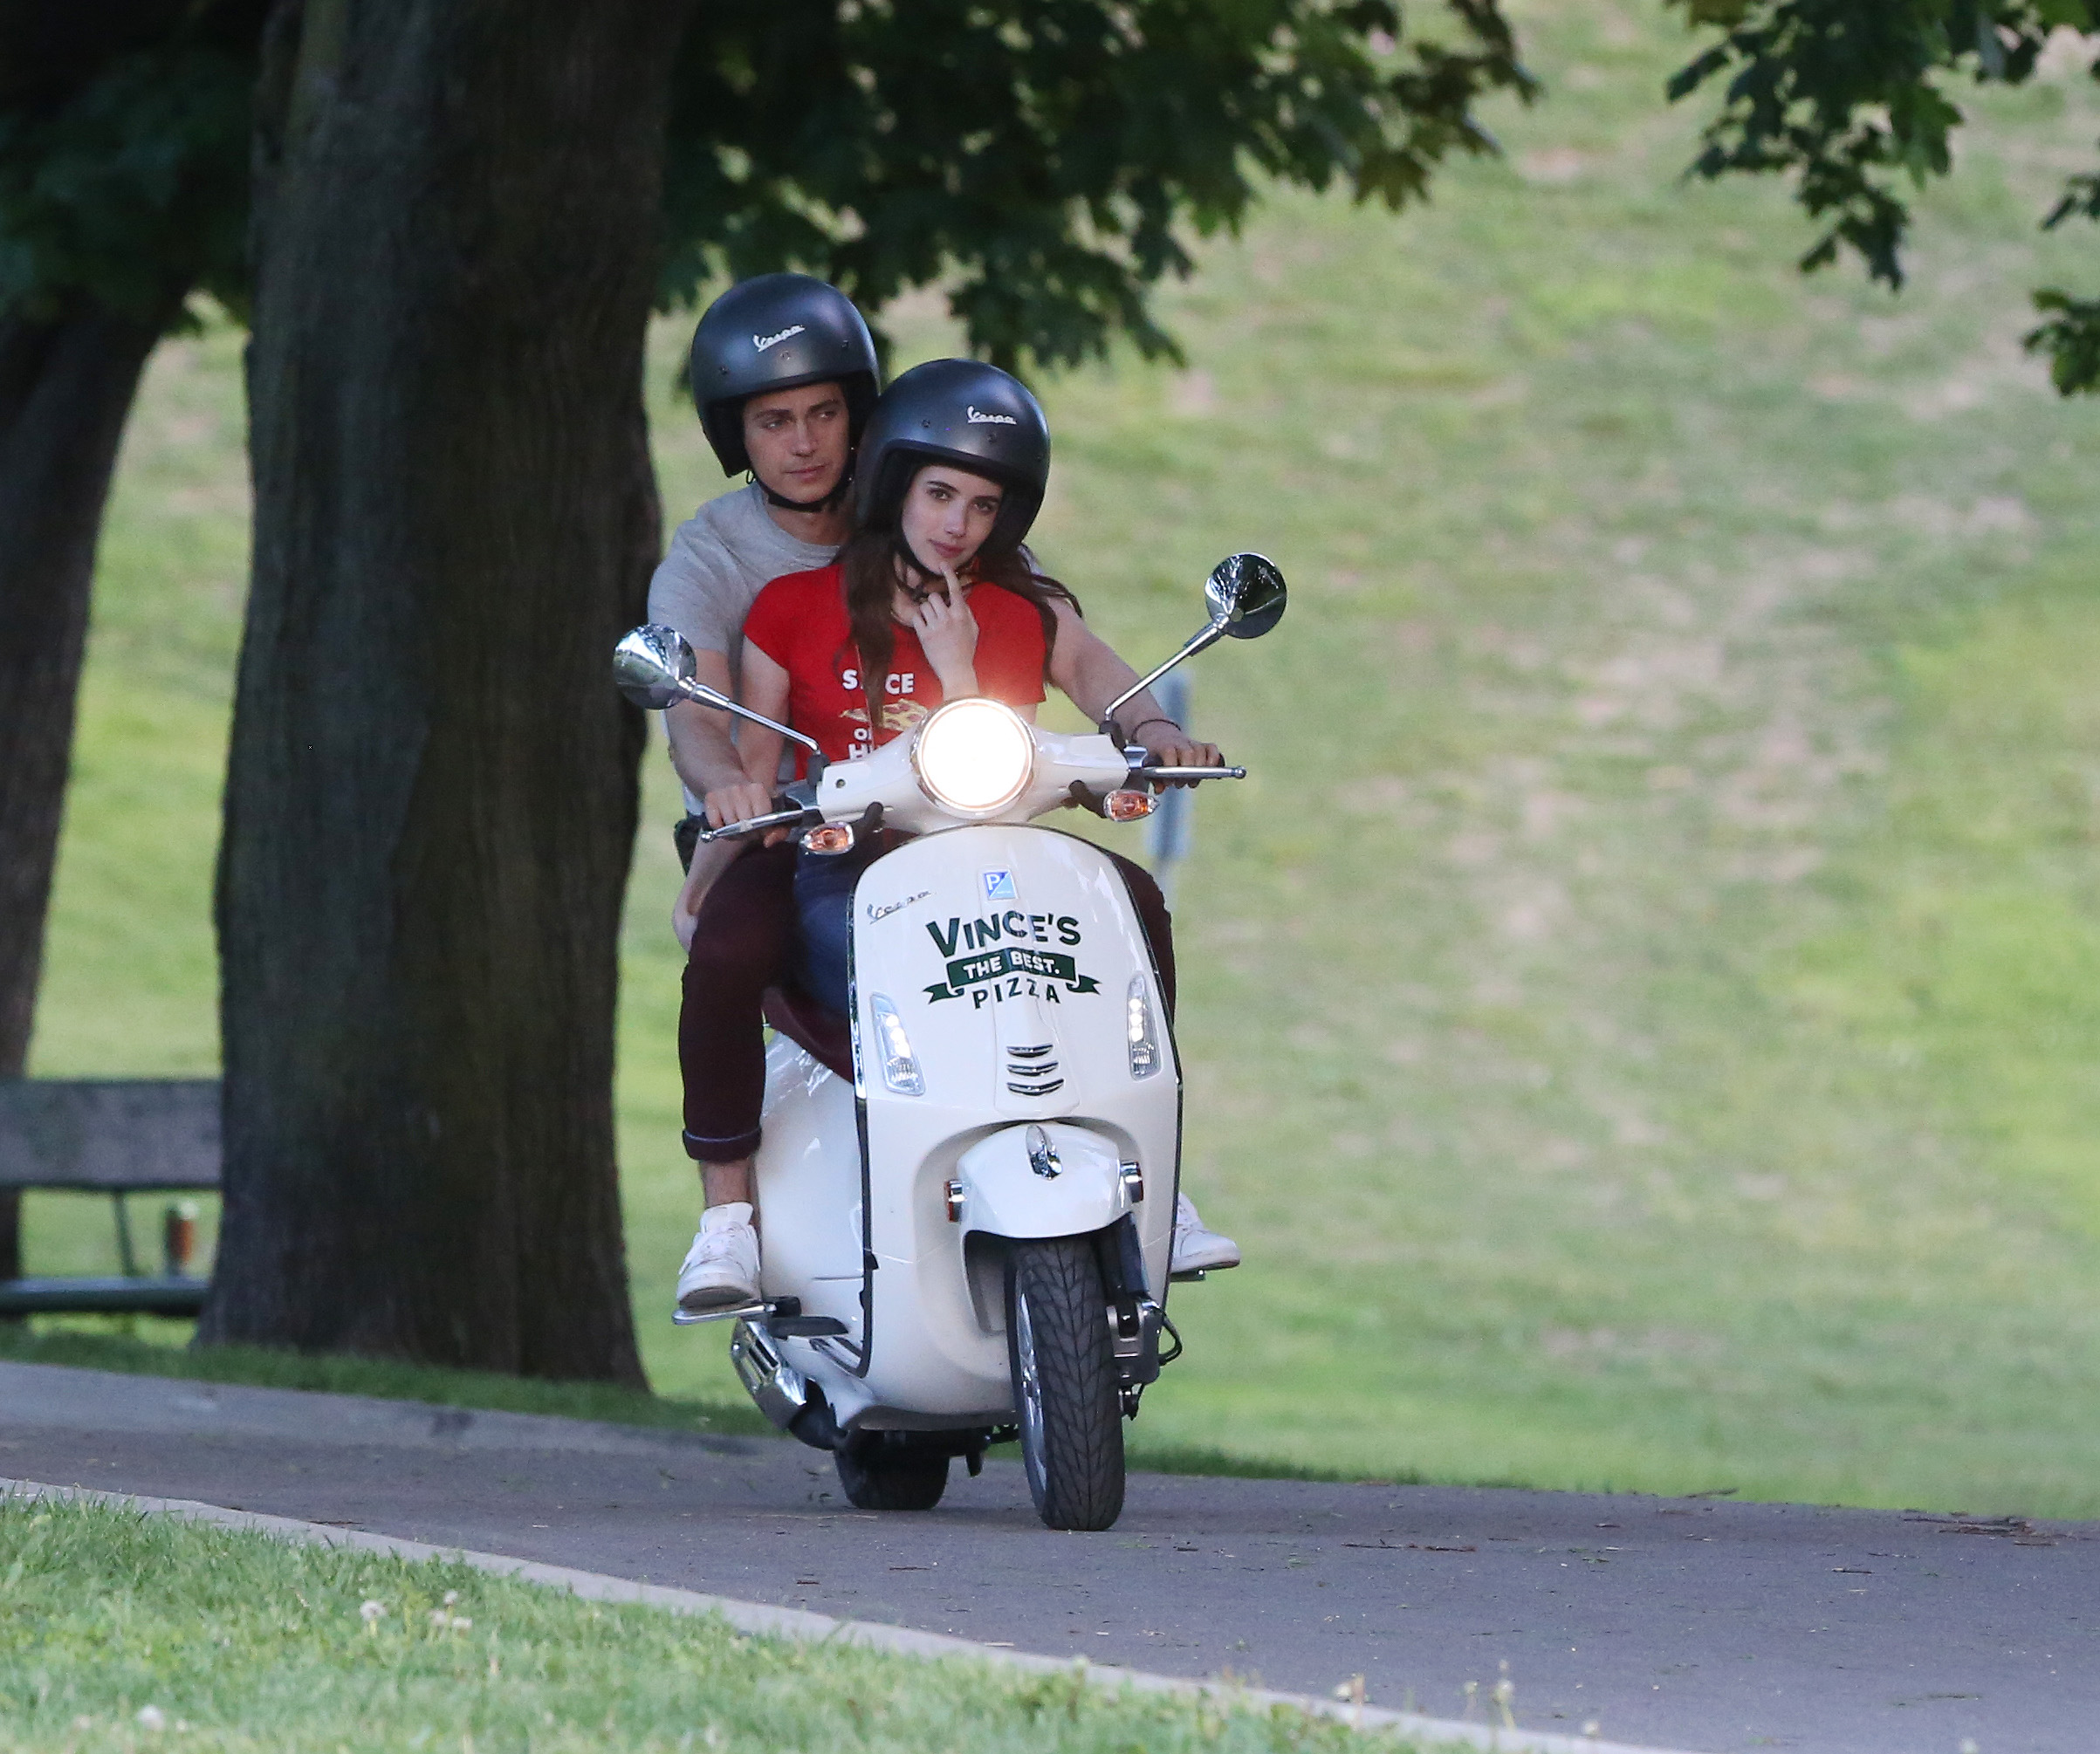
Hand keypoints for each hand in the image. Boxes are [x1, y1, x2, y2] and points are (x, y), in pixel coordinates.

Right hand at [702, 777, 776, 830]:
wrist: (725, 779)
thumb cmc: (751, 799)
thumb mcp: (771, 808)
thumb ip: (780, 829)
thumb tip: (768, 842)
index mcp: (758, 790)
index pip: (763, 819)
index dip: (762, 830)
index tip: (761, 830)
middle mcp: (740, 790)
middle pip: (746, 825)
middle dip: (748, 833)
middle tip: (749, 830)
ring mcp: (723, 794)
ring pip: (730, 827)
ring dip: (734, 832)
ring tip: (738, 825)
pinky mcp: (710, 800)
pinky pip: (716, 825)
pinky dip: (720, 828)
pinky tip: (725, 822)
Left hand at [910, 567, 979, 695]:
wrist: (956, 670)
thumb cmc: (966, 650)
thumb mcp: (973, 629)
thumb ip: (967, 612)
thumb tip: (960, 600)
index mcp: (962, 615)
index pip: (955, 589)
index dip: (949, 575)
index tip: (942, 564)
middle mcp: (948, 618)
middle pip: (934, 597)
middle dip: (934, 603)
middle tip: (937, 614)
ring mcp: (935, 626)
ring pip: (924, 606)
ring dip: (926, 612)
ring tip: (932, 623)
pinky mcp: (924, 635)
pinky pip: (916, 618)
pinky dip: (919, 621)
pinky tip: (925, 628)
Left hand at [1133, 720, 1221, 786]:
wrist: (1159, 734)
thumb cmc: (1154, 754)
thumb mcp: (1148, 765)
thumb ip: (1154, 778)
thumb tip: (1160, 790)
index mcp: (1164, 745)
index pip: (1169, 752)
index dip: (1170, 766)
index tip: (1169, 781)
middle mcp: (1179, 742)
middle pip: (1189, 753)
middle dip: (1187, 771)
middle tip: (1181, 784)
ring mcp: (1191, 743)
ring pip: (1201, 751)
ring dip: (1200, 769)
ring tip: (1191, 782)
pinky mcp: (1202, 746)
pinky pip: (1212, 749)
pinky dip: (1214, 760)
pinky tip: (1211, 772)